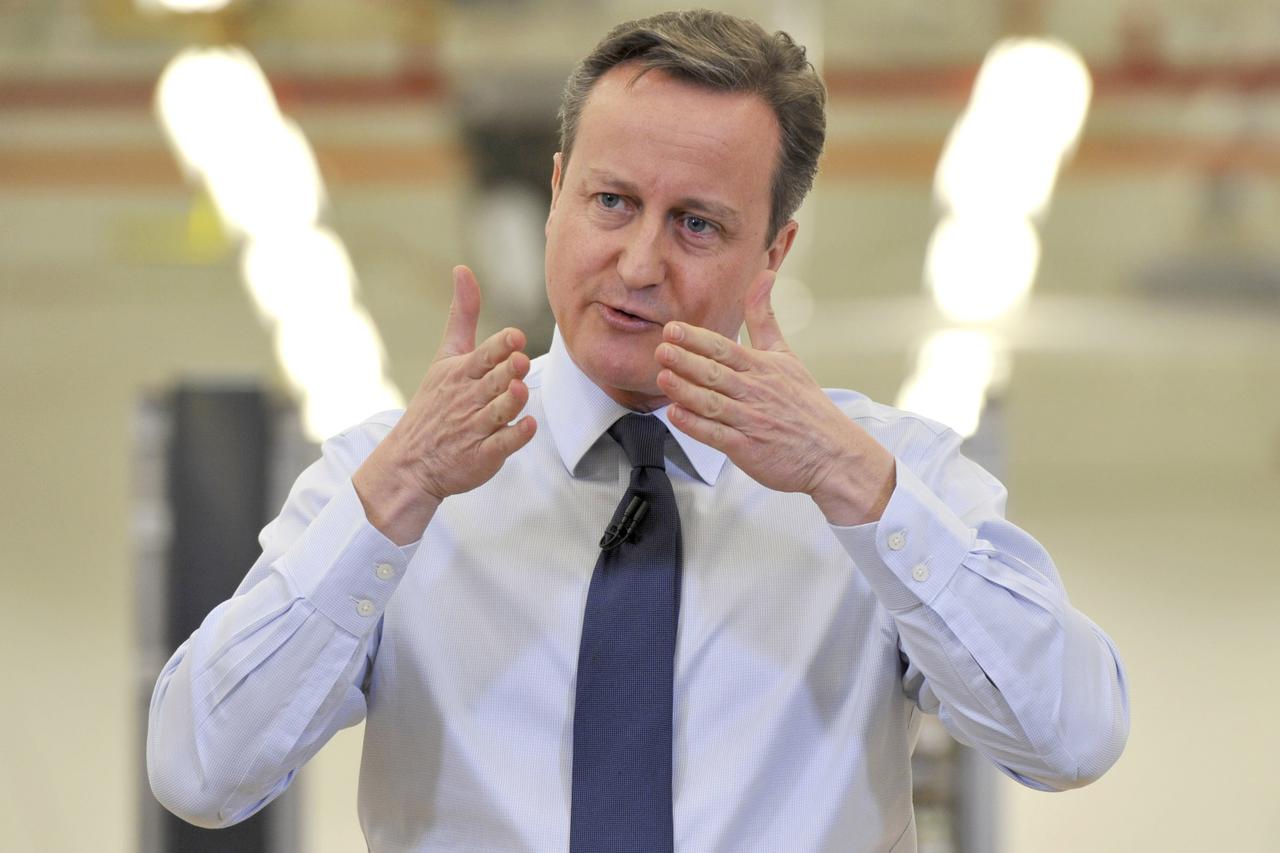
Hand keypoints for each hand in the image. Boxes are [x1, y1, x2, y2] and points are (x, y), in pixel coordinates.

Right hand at [353, 265, 536, 543]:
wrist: (411, 462)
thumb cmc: (435, 403)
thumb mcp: (445, 356)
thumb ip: (462, 315)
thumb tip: (463, 269)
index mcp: (461, 373)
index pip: (484, 355)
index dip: (501, 346)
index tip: (515, 337)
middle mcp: (469, 399)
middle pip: (493, 382)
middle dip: (506, 372)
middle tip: (518, 361)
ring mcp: (475, 429)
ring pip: (498, 413)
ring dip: (510, 402)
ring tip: (519, 390)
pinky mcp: (483, 456)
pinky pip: (501, 446)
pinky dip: (514, 437)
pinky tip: (528, 426)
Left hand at [655, 270, 894, 524]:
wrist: (831, 452)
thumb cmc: (804, 404)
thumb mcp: (786, 354)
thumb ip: (765, 318)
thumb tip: (764, 274)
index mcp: (763, 367)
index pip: (725, 349)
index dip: (697, 339)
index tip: (673, 329)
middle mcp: (756, 391)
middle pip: (716, 373)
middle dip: (687, 360)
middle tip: (662, 349)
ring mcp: (752, 421)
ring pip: (714, 403)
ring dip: (687, 391)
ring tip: (663, 378)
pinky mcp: (748, 448)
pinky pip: (718, 436)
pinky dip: (697, 426)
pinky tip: (677, 415)